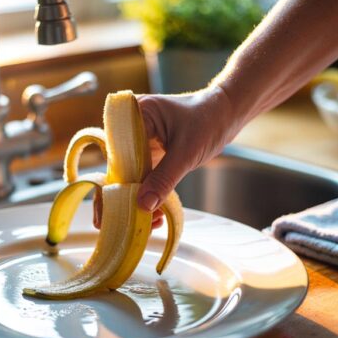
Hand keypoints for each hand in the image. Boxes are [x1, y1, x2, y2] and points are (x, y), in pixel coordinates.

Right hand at [94, 85, 237, 227]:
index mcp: (134, 115)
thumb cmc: (209, 120)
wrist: (225, 113)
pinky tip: (155, 213)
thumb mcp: (187, 152)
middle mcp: (130, 128)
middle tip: (124, 223)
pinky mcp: (148, 154)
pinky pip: (141, 177)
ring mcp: (138, 142)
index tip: (114, 210)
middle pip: (116, 168)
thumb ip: (164, 179)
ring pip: (128, 176)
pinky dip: (147, 195)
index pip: (114, 154)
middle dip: (121, 197)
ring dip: (135, 199)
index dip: (112, 184)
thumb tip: (143, 206)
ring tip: (149, 221)